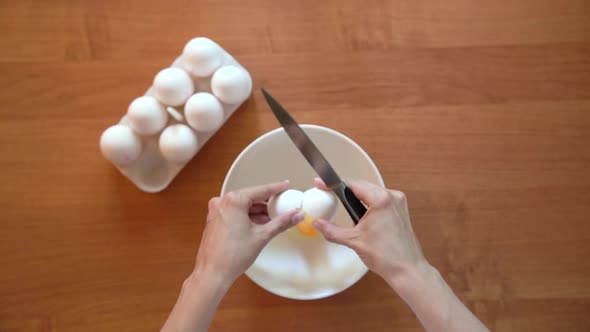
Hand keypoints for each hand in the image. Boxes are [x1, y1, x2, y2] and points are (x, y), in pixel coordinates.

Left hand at [195, 181, 304, 283]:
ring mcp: (216, 211)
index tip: (286, 185)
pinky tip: (258, 224)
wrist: (212, 273)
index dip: (276, 188)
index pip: (260, 191)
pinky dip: (246, 216)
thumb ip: (281, 223)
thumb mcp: (262, 236)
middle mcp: (222, 202)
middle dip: (267, 203)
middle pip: (250, 197)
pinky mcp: (214, 220)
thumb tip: (297, 215)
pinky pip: (234, 213)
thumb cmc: (234, 255)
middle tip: (282, 204)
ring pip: (242, 206)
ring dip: (257, 211)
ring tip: (273, 217)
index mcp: (234, 201)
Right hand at [312, 179, 426, 284]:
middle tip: (328, 192)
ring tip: (341, 201)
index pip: (353, 185)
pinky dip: (369, 203)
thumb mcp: (354, 241)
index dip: (334, 184)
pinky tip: (359, 211)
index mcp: (381, 200)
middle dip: (345, 190)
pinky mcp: (401, 210)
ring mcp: (399, 203)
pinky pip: (381, 200)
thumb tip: (317, 223)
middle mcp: (392, 196)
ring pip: (372, 192)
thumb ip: (332, 230)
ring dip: (357, 196)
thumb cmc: (385, 256)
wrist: (408, 270)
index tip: (321, 184)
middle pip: (363, 186)